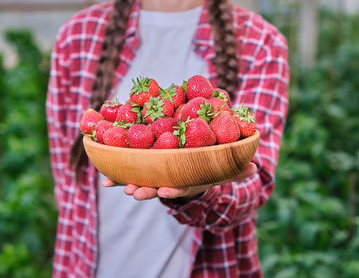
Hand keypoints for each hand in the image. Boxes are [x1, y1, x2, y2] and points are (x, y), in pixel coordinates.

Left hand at [102, 162, 256, 200]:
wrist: (191, 167)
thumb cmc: (208, 167)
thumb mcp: (224, 168)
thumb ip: (237, 168)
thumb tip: (255, 168)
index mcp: (188, 180)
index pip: (181, 187)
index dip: (174, 190)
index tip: (165, 191)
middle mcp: (171, 180)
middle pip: (156, 186)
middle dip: (144, 190)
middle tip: (133, 191)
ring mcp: (156, 175)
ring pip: (140, 180)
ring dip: (126, 182)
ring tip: (112, 184)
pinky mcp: (144, 167)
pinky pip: (129, 169)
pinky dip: (115, 172)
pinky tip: (103, 175)